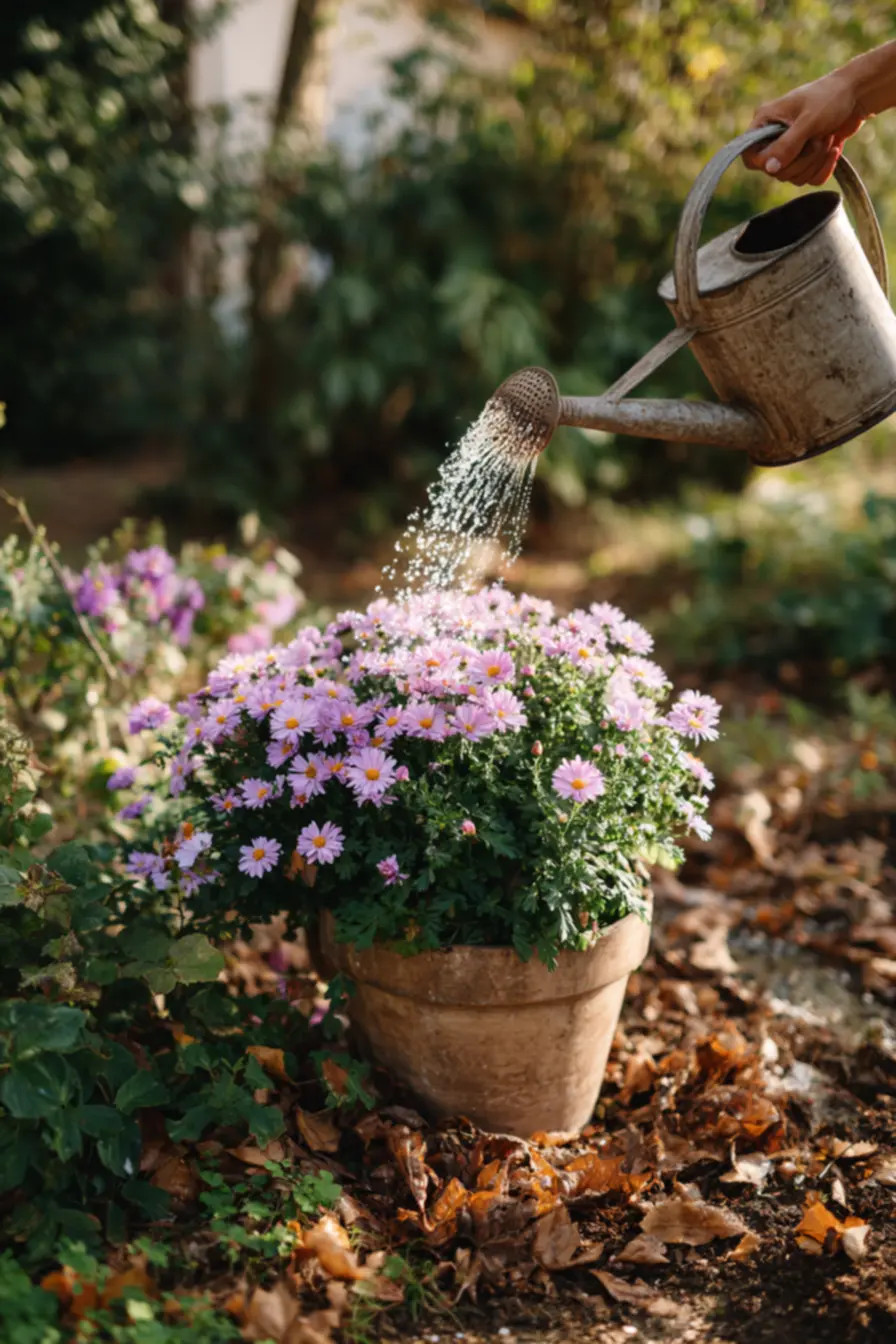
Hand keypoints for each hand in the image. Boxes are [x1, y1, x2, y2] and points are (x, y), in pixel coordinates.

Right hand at [742, 70, 865, 184]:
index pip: (750, 156)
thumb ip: (788, 145)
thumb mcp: (809, 120)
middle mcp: (773, 137)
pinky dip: (823, 169)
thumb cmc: (831, 98)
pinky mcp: (807, 159)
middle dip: (801, 160)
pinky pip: (809, 179)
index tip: (786, 156)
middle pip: (775, 171)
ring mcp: (790, 149)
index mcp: (765, 121)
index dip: (764, 163)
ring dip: (814, 162)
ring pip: (793, 177)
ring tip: (826, 138)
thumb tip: (769, 168)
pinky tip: (834, 150)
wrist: (857, 94)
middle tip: (817, 139)